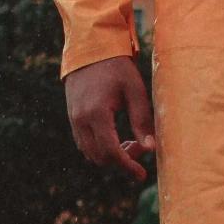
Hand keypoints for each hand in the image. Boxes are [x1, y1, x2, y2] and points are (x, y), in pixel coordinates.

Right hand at [64, 56, 155, 180]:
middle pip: (100, 158)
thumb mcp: (135, 91)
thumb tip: (151, 148)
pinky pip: (84, 143)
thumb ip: (142, 120)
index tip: (141, 174)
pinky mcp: (72, 117)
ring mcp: (74, 119)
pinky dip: (100, 147)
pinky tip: (116, 137)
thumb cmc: (117, 67)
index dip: (127, 166)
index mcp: (97, 114)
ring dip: (110, 155)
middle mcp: (80, 120)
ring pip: (90, 153)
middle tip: (140, 147)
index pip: (111, 152)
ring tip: (130, 141)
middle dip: (122, 160)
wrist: (91, 48)